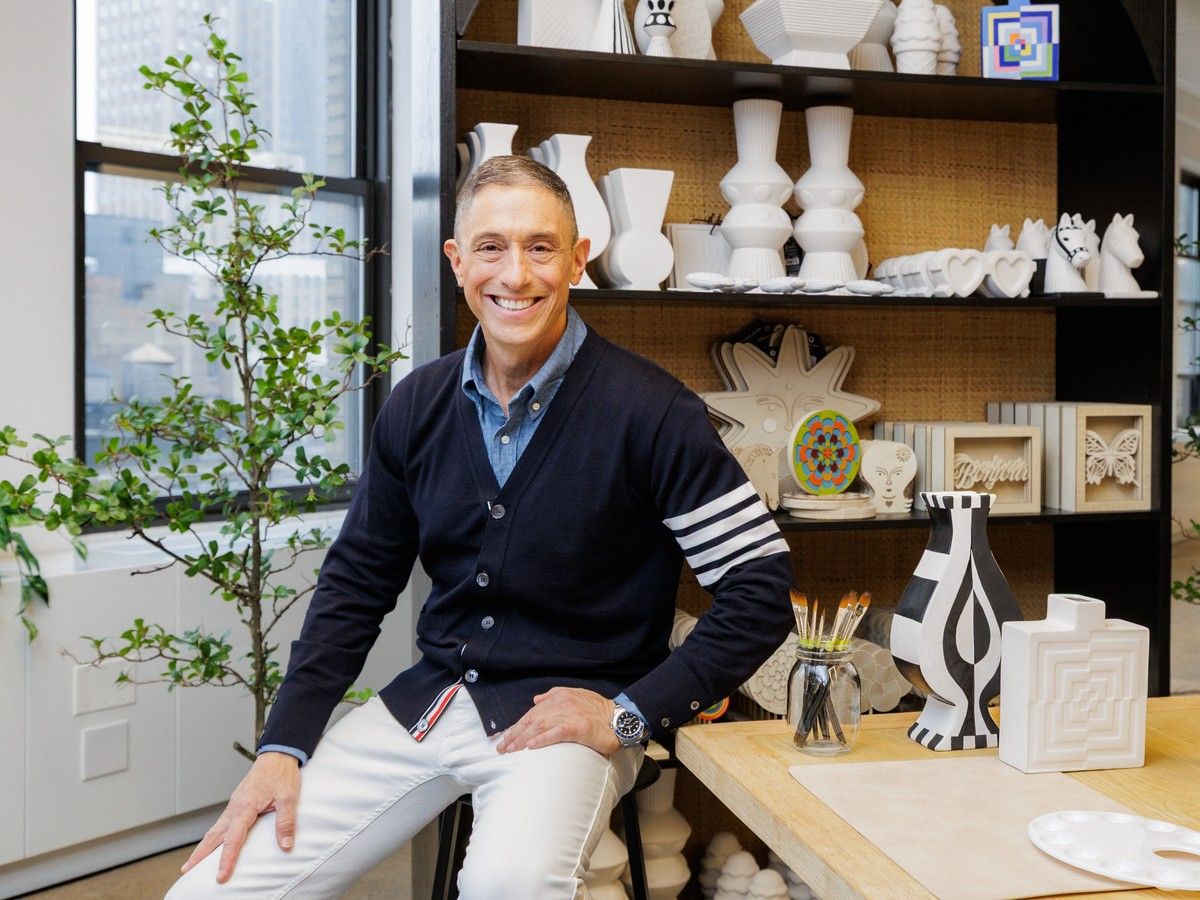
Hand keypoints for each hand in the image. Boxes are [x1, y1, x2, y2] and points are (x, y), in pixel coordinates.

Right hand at [180, 751, 301, 882]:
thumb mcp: (289, 797)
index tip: (221, 875)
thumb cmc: (281, 773)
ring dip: (204, 845)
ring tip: (194, 862)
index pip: (233, 838)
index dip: (227, 859)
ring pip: (215, 828)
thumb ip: (286, 822)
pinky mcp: (237, 802)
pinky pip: (222, 822)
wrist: (278, 754)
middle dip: (199, 854)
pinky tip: (213, 842)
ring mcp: (234, 804)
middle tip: (187, 870)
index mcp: (246, 806)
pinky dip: (213, 835)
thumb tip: (285, 844)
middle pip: (214, 835)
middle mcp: (235, 806)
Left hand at [496, 687, 619, 755]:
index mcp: (559, 696)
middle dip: (515, 735)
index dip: (518, 726)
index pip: (532, 713)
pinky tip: (530, 747)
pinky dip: (542, 740)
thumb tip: (536, 699)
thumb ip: (555, 695)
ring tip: (511, 750)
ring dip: (522, 740)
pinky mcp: (578, 727)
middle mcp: (561, 704)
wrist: (620, 718)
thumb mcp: (576, 695)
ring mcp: (569, 715)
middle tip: (502, 748)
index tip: (506, 738)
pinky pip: (556, 733)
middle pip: (532, 720)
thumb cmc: (599, 710)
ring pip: (540, 727)